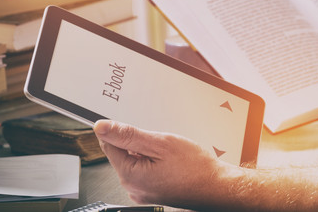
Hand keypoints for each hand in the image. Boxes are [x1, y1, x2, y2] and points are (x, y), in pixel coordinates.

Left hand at [94, 120, 232, 207]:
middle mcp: (132, 187)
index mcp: (129, 174)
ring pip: (135, 160)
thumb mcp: (160, 143)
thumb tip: (102, 127)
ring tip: (169, 154)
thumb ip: (128, 135)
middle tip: (160, 142)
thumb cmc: (194, 167)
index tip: (132, 125)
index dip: (118, 129)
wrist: (215, 186)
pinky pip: (145, 170)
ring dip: (148, 151)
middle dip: (138, 142)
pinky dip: (154, 161)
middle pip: (122, 153)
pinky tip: (170, 162)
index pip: (108, 144)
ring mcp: (142, 191)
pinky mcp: (151, 192)